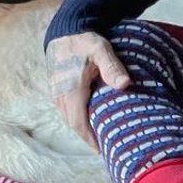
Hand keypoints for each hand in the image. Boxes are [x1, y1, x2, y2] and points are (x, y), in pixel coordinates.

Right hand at [46, 33, 131, 148]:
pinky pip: (67, 111)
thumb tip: (125, 84)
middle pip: (74, 124)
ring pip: (69, 118)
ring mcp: (57, 93)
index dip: (90, 138)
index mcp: (71, 90)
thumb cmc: (85, 41)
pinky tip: (90, 120)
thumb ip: (112, 66)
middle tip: (107, 148)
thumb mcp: (101, 50)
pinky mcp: (58, 90)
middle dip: (88, 138)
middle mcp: (61, 95)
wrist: (64, 32)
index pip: (79, 122)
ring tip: (101, 138)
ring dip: (83, 129)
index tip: (102, 150)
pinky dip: (78, 119)